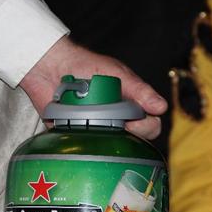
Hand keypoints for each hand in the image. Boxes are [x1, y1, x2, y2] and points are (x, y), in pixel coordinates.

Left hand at [18, 36, 166, 139]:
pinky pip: (82, 146)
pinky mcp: (75, 133)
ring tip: (89, 118)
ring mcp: (96, 127)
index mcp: (130, 105)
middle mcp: (115, 119)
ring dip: (102, 137)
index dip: (145, 127)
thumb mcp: (116, 72)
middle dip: (125, 133)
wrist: (50, 66)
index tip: (133, 121)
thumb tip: (161, 106)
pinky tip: (75, 125)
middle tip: (111, 120)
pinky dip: (80, 141)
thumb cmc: (85, 65)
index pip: (150, 125)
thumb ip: (138, 89)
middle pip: (133, 140)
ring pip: (109, 146)